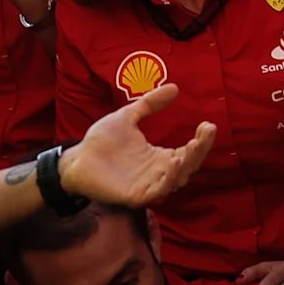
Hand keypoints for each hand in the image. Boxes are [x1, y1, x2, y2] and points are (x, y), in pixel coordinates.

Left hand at [56, 83, 215, 207]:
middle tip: (207, 131)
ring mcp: (148, 185)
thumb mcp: (128, 116)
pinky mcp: (136, 196)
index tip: (208, 124)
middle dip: (201, 150)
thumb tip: (175, 88)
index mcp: (158, 156)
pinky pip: (157, 190)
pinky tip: (174, 161)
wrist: (75, 159)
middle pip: (188, 165)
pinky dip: (169, 179)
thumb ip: (150, 103)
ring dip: (188, 164)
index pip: (188, 150)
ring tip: (193, 146)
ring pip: (177, 179)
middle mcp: (157, 172)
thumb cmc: (100, 141)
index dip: (201, 140)